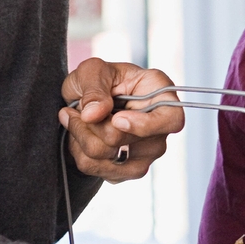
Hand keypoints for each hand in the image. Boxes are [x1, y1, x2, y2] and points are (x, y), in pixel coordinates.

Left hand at [58, 58, 184, 181]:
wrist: (87, 100)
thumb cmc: (99, 79)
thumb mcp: (92, 71)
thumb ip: (94, 90)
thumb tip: (93, 114)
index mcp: (161, 95)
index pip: (171, 120)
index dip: (145, 125)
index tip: (117, 119)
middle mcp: (160, 128)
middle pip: (128, 142)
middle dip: (91, 127)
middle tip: (72, 110)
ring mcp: (147, 152)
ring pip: (111, 161)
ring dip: (82, 141)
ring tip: (74, 122)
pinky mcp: (130, 169)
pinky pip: (101, 172)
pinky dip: (81, 155)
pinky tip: (81, 137)